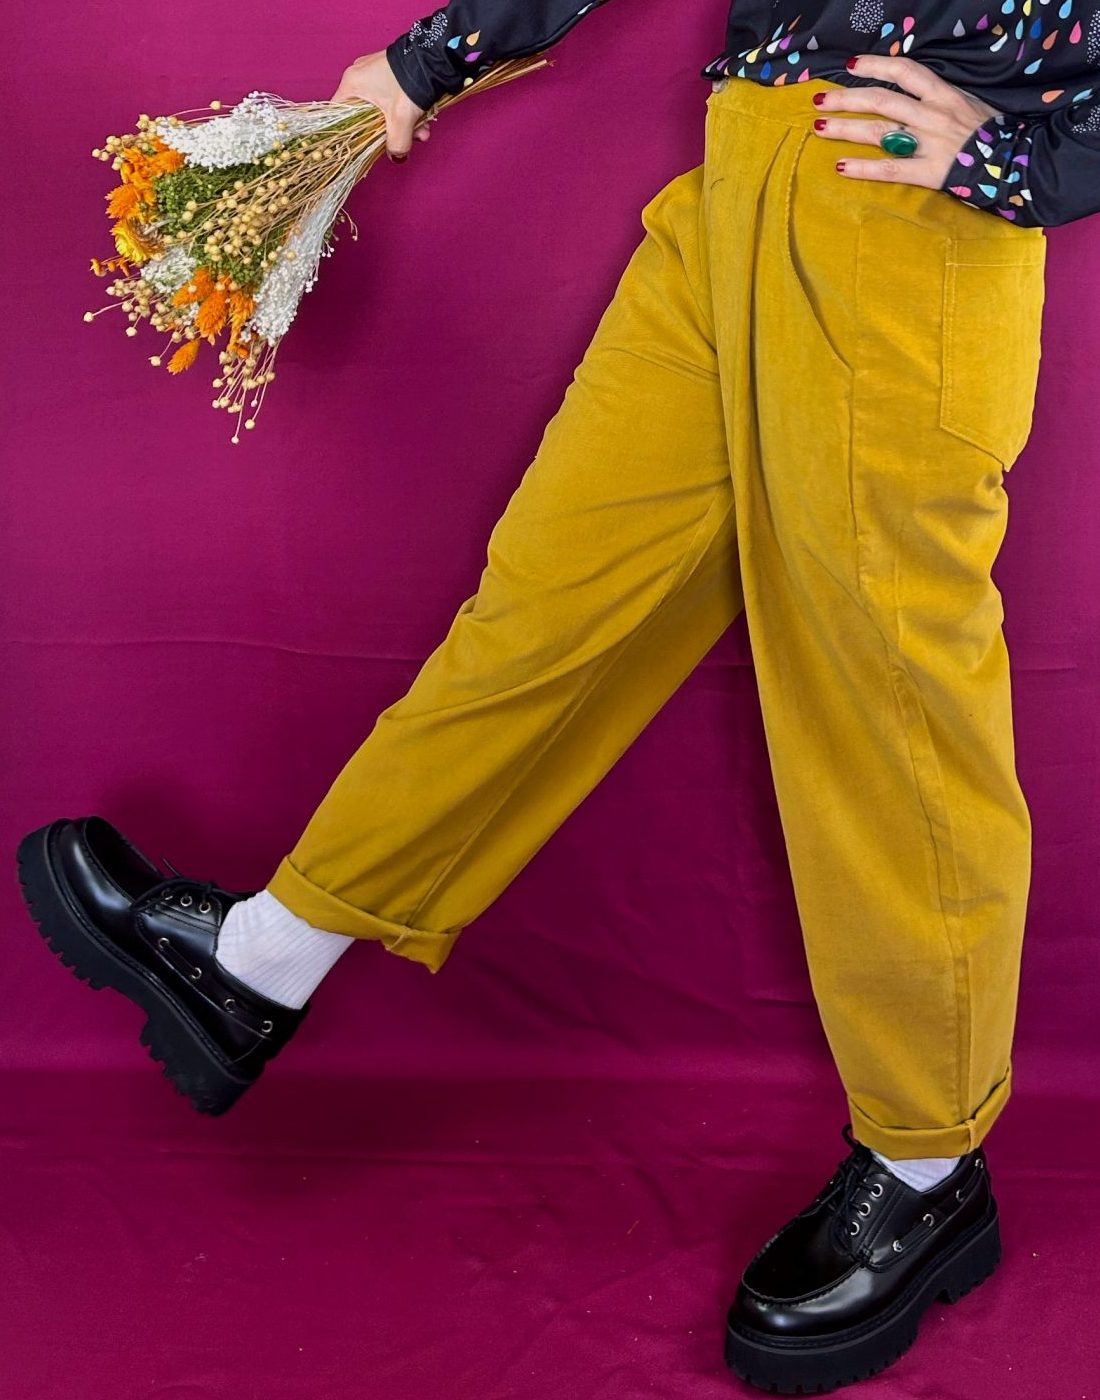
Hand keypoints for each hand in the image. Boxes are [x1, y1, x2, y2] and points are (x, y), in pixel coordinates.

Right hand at [329, 50, 435, 161]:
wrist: (432, 57)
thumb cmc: (409, 82)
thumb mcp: (401, 120)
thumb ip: (396, 144)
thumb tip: (396, 156)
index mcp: (351, 84)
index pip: (339, 115)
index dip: (350, 134)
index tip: (363, 145)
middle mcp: (359, 76)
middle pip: (366, 116)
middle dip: (389, 132)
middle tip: (406, 140)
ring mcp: (374, 73)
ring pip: (383, 109)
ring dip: (402, 124)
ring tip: (421, 131)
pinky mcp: (389, 73)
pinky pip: (392, 98)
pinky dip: (406, 112)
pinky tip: (424, 121)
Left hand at [810, 54, 1003, 188]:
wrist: (1014, 164)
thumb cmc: (990, 133)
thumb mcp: (968, 103)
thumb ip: (937, 99)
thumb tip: (909, 93)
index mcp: (944, 95)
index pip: (904, 71)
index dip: (875, 65)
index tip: (850, 67)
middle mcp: (933, 115)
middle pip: (881, 101)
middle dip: (846, 99)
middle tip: (820, 100)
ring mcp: (929, 144)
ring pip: (878, 132)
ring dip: (845, 128)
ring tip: (819, 127)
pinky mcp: (928, 173)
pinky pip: (889, 170)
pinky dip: (863, 168)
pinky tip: (840, 166)